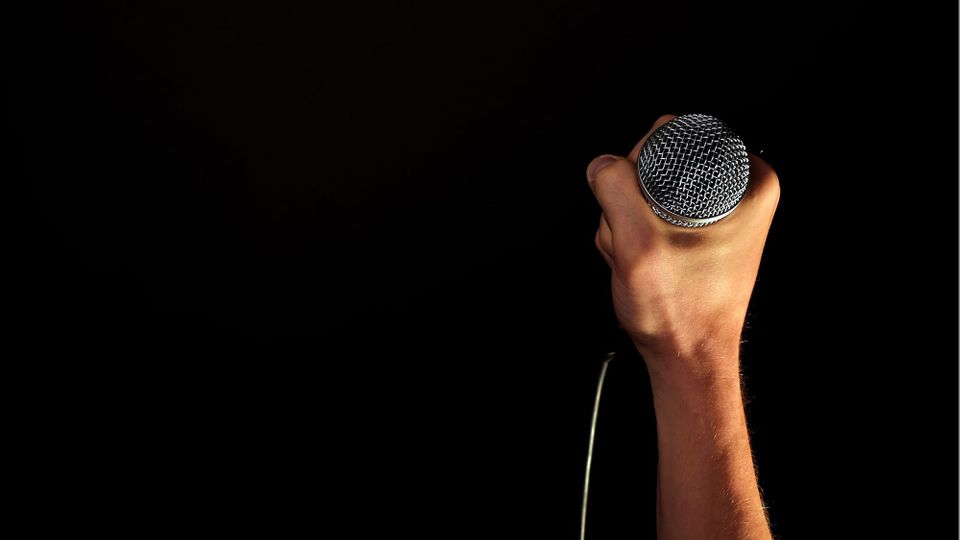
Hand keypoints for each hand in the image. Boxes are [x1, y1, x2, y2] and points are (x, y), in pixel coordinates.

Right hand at [587, 115, 779, 383]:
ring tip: (642, 258)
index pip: (672, 134)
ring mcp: (716, 214)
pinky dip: (634, 236)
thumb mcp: (641, 246)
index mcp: (750, 183)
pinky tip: (642, 263)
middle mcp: (741, 192)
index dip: (639, 166)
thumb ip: (616, 193)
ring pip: (645, 191)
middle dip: (630, 201)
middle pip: (655, 163)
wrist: (687, 356)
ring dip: (628, 223)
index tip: (640, 209)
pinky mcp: (696, 232)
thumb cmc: (681, 313)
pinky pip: (648, 215)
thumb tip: (603, 164)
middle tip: (639, 241)